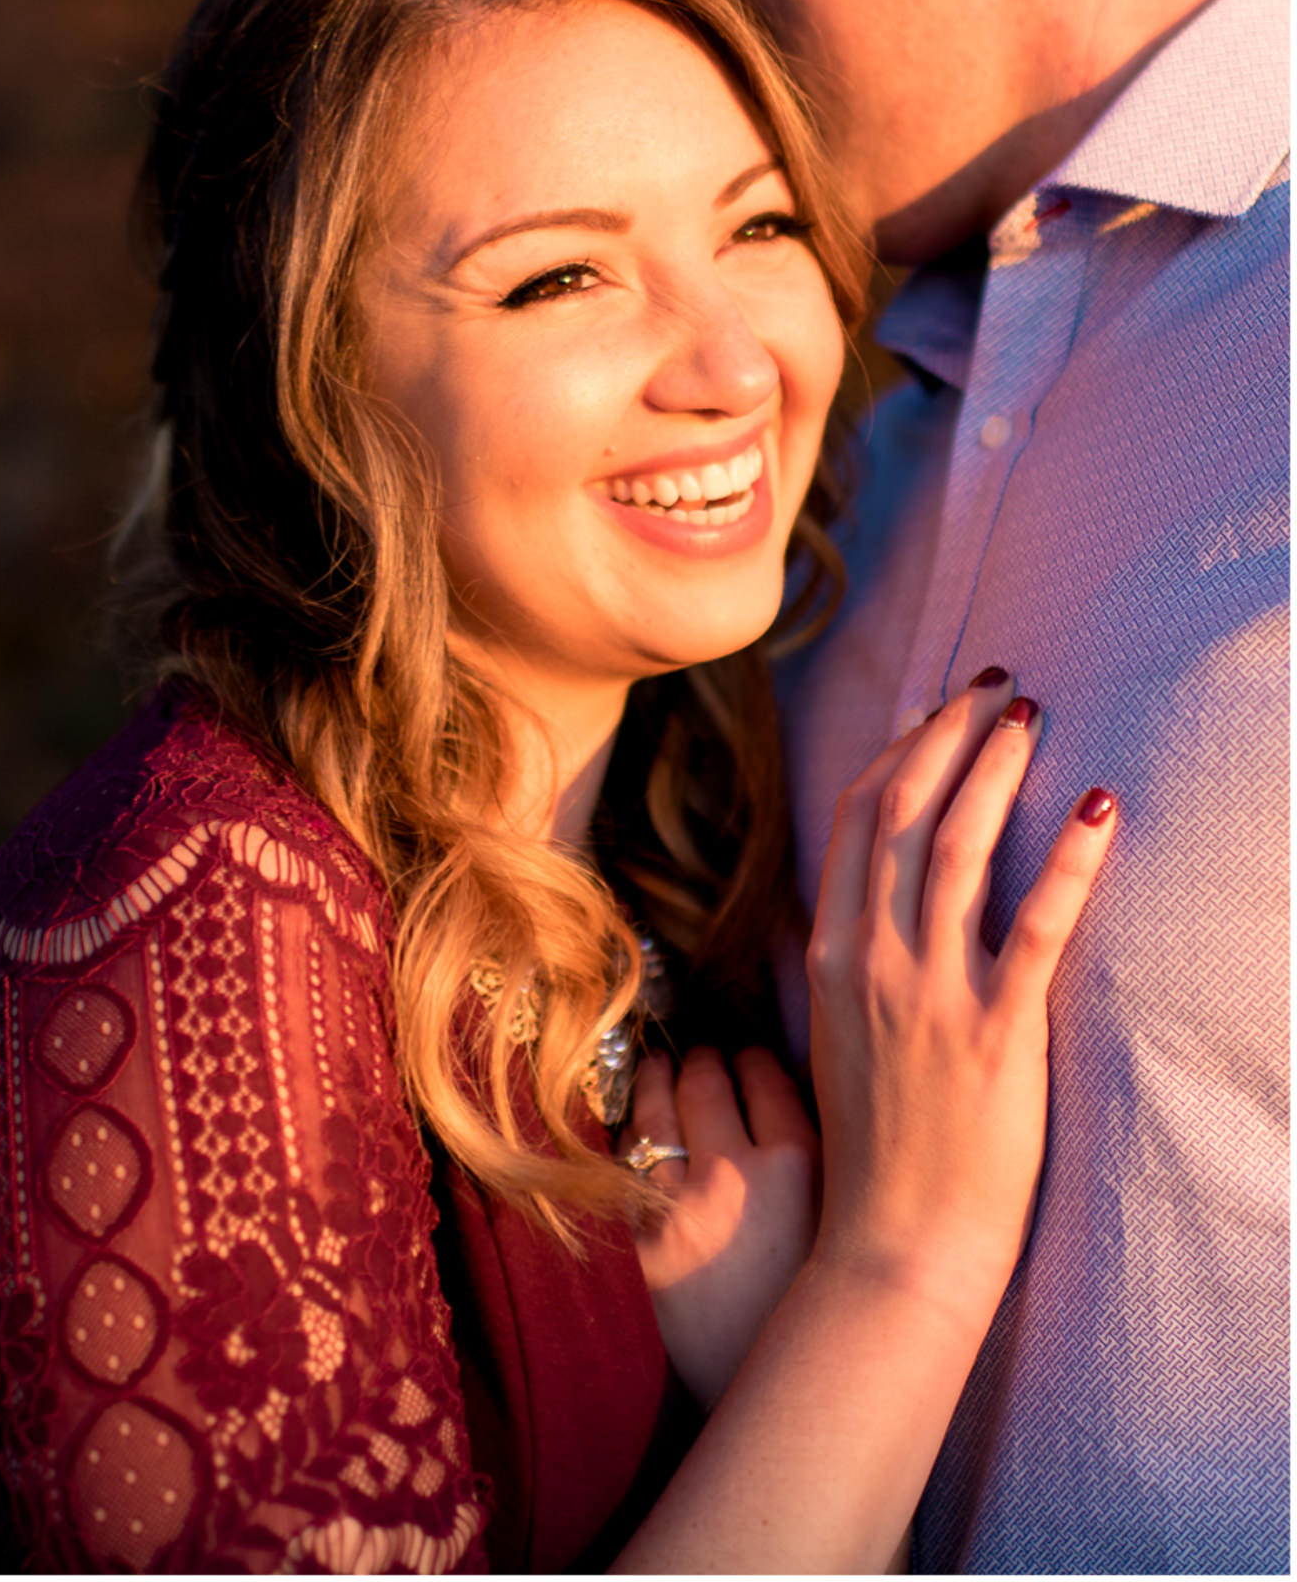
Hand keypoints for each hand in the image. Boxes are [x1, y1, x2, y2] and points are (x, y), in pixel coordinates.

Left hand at [631, 1045, 817, 1408]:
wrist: (772, 1391)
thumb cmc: (824, 1306)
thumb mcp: (842, 1221)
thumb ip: (826, 1160)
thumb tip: (811, 1095)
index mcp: (798, 1165)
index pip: (764, 1075)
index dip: (754, 1060)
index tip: (750, 1057)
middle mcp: (732, 1173)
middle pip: (704, 1081)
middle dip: (703, 1061)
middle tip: (703, 1057)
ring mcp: (673, 1205)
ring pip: (651, 1110)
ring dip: (655, 1080)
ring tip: (660, 1069)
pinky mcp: (633, 1240)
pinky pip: (620, 1163)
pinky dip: (629, 1138)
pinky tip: (635, 1130)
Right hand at [804, 672, 1118, 1315]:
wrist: (896, 1237)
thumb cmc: (875, 1145)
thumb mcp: (835, 1037)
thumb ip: (842, 964)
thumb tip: (845, 907)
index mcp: (828, 956)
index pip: (855, 824)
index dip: (902, 754)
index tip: (940, 709)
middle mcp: (869, 961)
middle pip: (900, 816)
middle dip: (949, 739)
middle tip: (996, 688)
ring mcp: (927, 994)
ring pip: (954, 852)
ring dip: (996, 775)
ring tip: (1033, 722)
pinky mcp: (994, 1032)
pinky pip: (1033, 929)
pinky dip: (1066, 863)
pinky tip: (1097, 812)